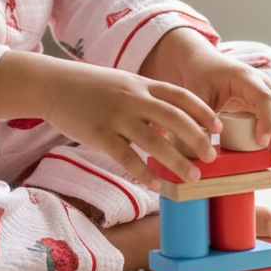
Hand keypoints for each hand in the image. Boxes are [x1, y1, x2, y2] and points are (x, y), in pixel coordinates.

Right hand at [41, 60, 221, 187]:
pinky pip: (128, 158)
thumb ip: (145, 100)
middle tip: (211, 157)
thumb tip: (169, 126)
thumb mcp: (122, 84)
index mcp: (141, 84)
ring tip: (193, 178)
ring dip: (177, 162)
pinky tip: (157, 186)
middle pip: (174, 118)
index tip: (218, 126)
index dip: (202, 111)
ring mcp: (117, 116)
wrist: (53, 84)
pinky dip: (145, 174)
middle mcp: (133, 98)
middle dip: (197, 138)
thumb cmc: (88, 87)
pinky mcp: (100, 134)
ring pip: (155, 141)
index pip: (180, 96)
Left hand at [143, 29, 270, 166]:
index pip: (265, 99)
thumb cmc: (201, 77)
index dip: (267, 122)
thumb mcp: (196, 95)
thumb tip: (205, 150)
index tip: (261, 143)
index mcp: (245, 78)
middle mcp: (263, 83)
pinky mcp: (270, 103)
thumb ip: (200, 119)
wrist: (206, 64)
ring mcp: (270, 92)